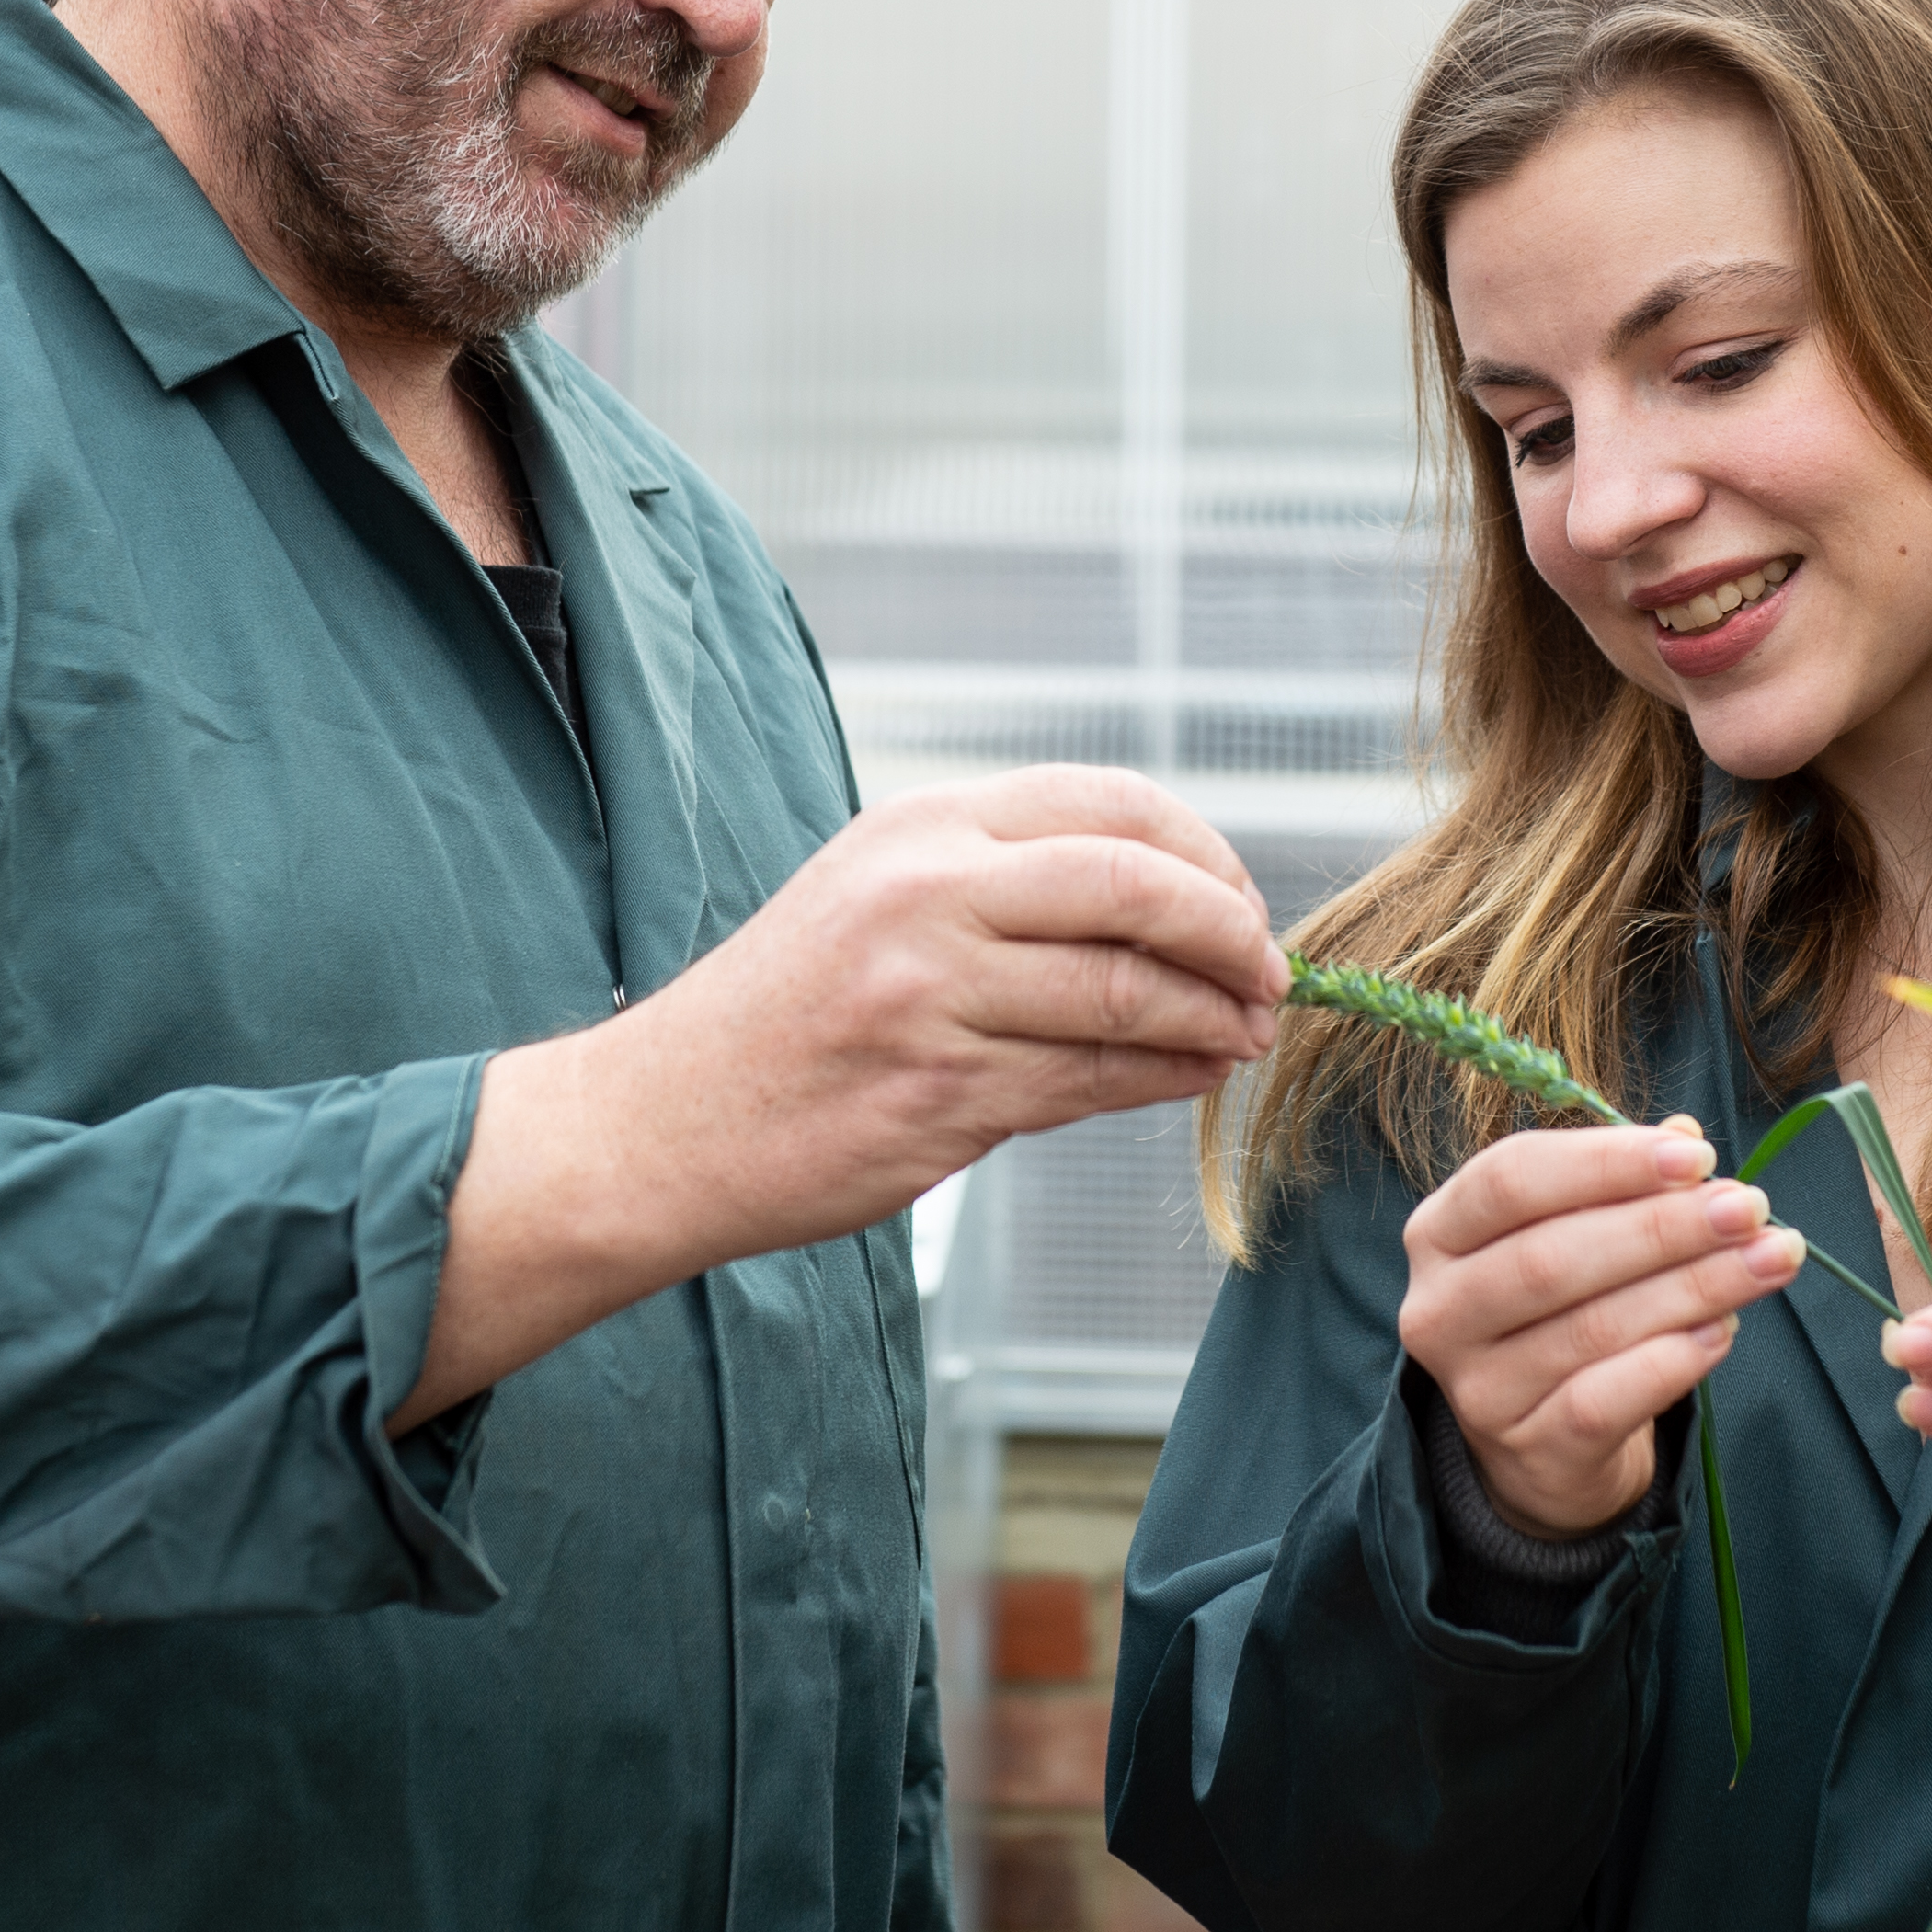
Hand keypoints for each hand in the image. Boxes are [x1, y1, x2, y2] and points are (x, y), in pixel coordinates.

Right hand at [398, 767, 1287, 1424]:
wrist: (661, 1124)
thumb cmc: (786, 1011)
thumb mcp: (879, 891)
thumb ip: (1006, 879)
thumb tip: (1171, 897)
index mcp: (925, 827)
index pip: (1114, 807)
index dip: (1206, 855)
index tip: (1238, 902)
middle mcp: (930, 896)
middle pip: (1140, 887)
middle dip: (1233, 933)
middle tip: (1270, 975)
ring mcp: (935, 998)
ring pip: (1129, 995)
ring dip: (1213, 1020)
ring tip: (1246, 1034)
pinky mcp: (941, 1097)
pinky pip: (1091, 1080)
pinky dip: (1164, 1077)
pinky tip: (1191, 1075)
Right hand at [1399, 1121, 1804, 1538]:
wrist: (1541, 1445)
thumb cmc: (1560, 1310)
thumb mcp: (1574, 1233)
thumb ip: (1622, 1183)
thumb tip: (1685, 1137)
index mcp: (1439, 1234)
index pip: (1510, 1178)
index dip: (1607, 1162)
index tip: (1699, 1157)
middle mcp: (1440, 1310)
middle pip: (1552, 1257)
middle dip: (1663, 1227)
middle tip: (1749, 1209)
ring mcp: (1477, 1389)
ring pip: (1592, 1328)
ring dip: (1694, 1287)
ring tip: (1768, 1260)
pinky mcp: (1529, 1450)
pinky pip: (1605, 1400)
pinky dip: (1672, 1360)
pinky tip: (1724, 1330)